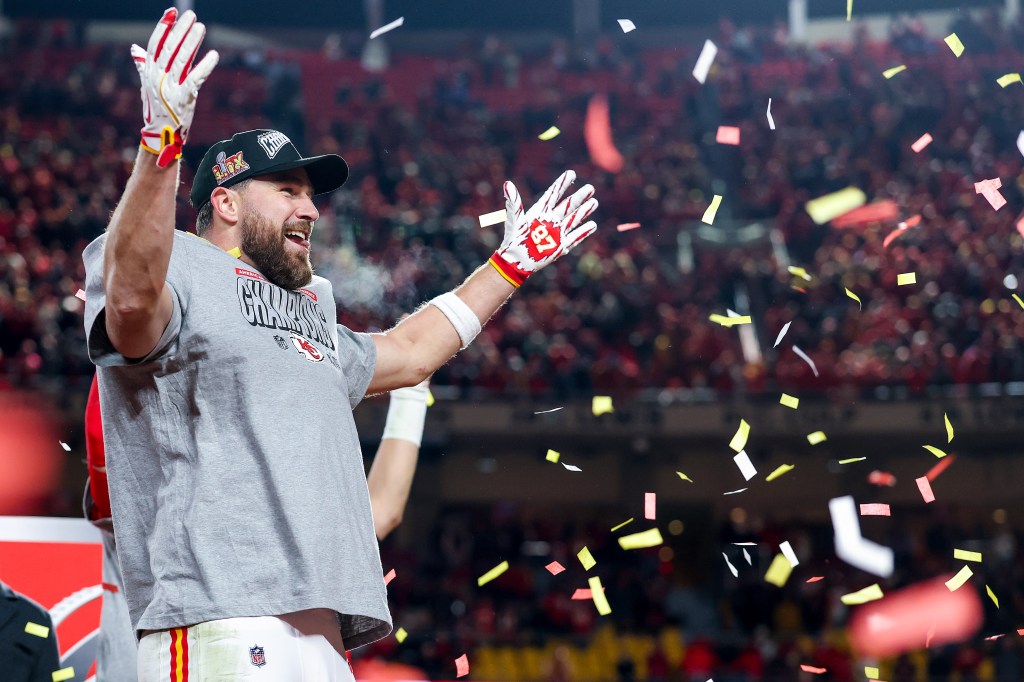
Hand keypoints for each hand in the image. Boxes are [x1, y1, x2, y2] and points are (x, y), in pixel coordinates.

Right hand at [131, 8, 217, 166]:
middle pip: (170, 48)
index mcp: (149, 71)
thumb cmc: (156, 107)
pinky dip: (205, 66)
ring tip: (201, 28)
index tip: (172, 12)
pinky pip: (196, 78)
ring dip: (192, 42)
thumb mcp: (147, 84)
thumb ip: (143, 65)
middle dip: (181, 30)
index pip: (155, 43)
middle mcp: (158, 77)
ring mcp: (171, 87)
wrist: (160, 134)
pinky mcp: (184, 97)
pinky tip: (214, 55)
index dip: (164, 26)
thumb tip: (134, 49)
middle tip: (191, 15)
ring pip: (182, 59)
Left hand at [489, 170, 597, 286]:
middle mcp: (550, 220)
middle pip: (568, 205)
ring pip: (573, 219)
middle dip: (579, 197)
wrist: (516, 261)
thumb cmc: (514, 239)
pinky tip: (593, 225)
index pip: (553, 194)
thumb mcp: (515, 219)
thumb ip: (514, 202)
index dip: (562, 184)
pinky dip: (584, 232)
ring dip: (584, 211)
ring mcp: (557, 233)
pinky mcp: (560, 246)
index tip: (571, 173)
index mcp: (540, 211)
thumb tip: (507, 184)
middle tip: (590, 188)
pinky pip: (575, 238)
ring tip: (594, 202)